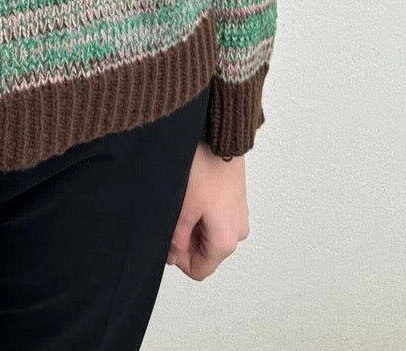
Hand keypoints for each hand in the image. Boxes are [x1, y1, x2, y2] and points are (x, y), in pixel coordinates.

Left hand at [166, 143, 249, 279]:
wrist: (221, 136)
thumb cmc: (204, 168)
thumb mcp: (183, 208)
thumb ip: (177, 239)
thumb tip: (173, 256)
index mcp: (226, 241)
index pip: (199, 270)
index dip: (178, 259)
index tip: (167, 238)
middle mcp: (238, 232)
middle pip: (205, 252)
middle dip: (185, 240)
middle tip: (173, 214)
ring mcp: (238, 215)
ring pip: (209, 233)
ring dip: (193, 224)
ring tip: (183, 200)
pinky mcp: (236, 200)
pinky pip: (216, 217)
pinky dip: (202, 211)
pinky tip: (193, 191)